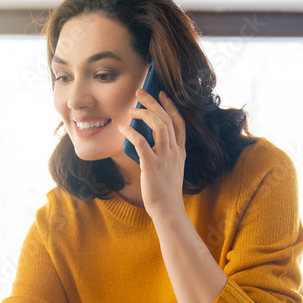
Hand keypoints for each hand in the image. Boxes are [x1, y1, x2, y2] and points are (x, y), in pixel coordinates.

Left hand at [119, 89, 186, 220]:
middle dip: (153, 103)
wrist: (168, 210)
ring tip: (131, 110)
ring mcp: (165, 158)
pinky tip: (122, 129)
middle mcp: (175, 151)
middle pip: (167, 119)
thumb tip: (145, 138)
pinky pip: (141, 142)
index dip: (171, 106)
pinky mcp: (152, 165)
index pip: (179, 122)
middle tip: (140, 93)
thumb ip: (164, 152)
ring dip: (144, 114)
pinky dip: (131, 132)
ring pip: (159, 126)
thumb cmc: (165, 191)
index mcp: (180, 151)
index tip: (162, 94)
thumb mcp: (171, 168)